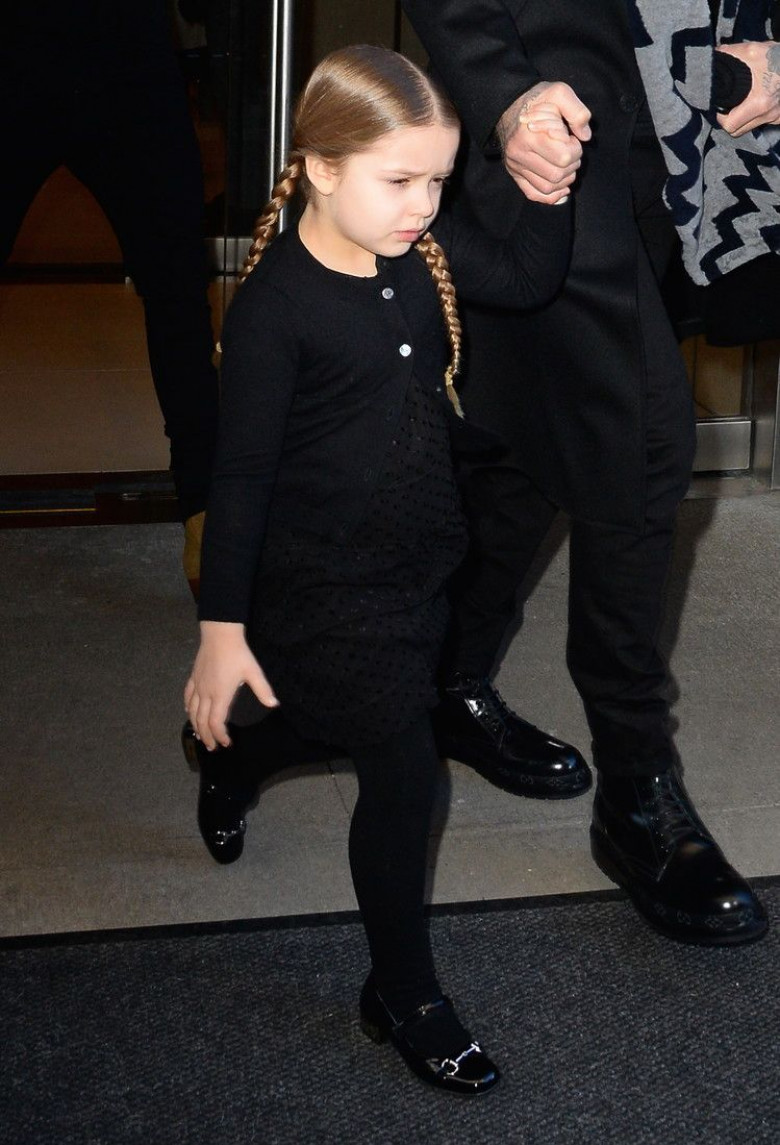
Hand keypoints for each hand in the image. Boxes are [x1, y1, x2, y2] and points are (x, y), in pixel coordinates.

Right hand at [184, 620, 278, 749]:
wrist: (220, 634)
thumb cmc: (237, 653)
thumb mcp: (253, 671)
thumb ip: (262, 689)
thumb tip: (274, 704)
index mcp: (220, 695)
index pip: (216, 722)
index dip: (220, 735)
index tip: (226, 743)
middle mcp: (206, 693)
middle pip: (201, 721)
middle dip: (207, 736)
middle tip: (212, 746)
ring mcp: (198, 685)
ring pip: (192, 711)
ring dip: (195, 726)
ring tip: (200, 735)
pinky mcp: (194, 677)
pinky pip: (187, 696)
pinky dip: (188, 707)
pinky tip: (189, 712)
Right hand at [498, 81, 591, 203]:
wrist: (510, 107)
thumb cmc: (538, 100)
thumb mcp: (559, 93)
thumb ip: (577, 111)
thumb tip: (586, 136)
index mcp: (530, 135)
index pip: (563, 157)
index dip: (575, 149)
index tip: (572, 139)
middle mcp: (519, 154)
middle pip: (557, 175)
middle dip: (572, 165)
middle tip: (571, 152)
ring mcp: (516, 167)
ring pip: (547, 188)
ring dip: (564, 180)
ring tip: (566, 165)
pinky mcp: (515, 175)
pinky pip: (534, 195)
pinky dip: (551, 196)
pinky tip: (561, 186)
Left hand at [716, 41, 779, 135]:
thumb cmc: (778, 56)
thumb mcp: (753, 51)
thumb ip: (730, 54)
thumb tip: (714, 56)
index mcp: (760, 104)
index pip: (730, 126)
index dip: (721, 118)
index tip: (719, 107)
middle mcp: (770, 114)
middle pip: (738, 131)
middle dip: (730, 120)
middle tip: (727, 106)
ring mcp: (778, 117)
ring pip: (751, 127)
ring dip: (743, 118)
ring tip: (741, 102)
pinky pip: (764, 121)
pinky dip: (757, 115)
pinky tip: (755, 101)